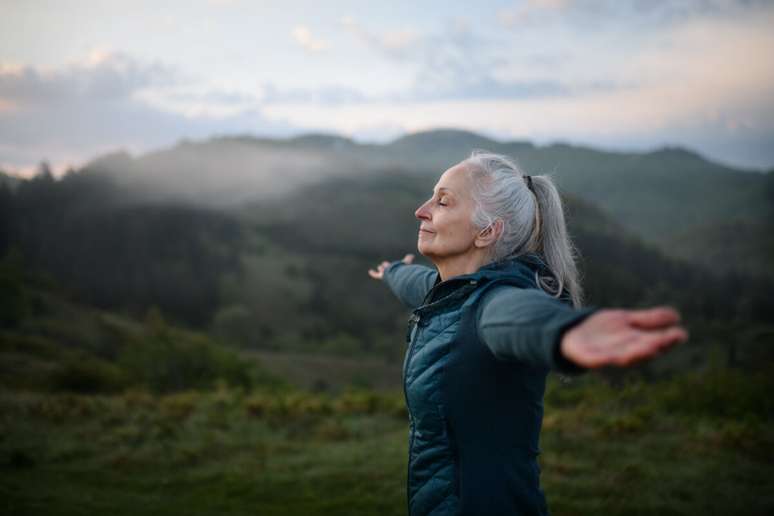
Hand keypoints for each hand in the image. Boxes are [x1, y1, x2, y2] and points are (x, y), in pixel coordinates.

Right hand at [368, 254, 414, 279]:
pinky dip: (373, 273)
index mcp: (397, 270)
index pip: (395, 266)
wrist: (398, 276)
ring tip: (379, 267)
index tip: (394, 263)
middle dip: (387, 266)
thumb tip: (412, 255)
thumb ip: (408, 259)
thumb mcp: (406, 263)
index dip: (394, 264)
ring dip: (381, 268)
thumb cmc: (403, 271)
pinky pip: (376, 275)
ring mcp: (386, 275)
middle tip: (385, 265)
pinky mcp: (381, 276)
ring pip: (383, 271)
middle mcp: (391, 273)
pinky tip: (370, 271)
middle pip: (389, 269)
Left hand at [560, 306, 688, 367]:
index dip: (668, 340)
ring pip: (622, 357)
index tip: (681, 334)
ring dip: (634, 354)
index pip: (655, 342)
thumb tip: (676, 316)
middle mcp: (624, 352)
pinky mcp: (587, 357)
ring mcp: (605, 356)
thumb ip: (649, 320)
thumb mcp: (627, 320)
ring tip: (649, 347)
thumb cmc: (603, 330)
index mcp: (635, 343)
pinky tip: (609, 358)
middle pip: (640, 351)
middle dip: (653, 346)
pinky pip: (595, 360)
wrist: (571, 333)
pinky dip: (602, 360)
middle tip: (665, 341)